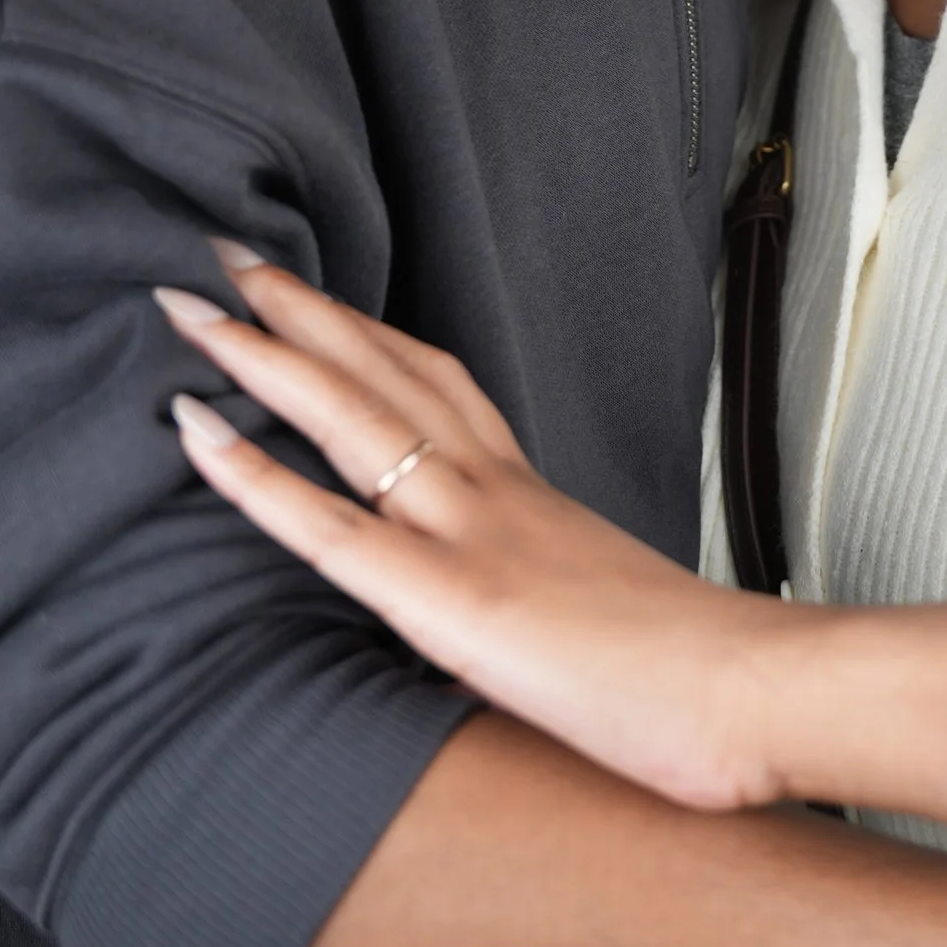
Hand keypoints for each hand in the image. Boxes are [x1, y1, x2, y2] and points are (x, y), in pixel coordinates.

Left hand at [159, 254, 787, 807]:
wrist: (760, 698)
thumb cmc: (700, 681)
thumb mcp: (607, 618)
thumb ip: (552, 600)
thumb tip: (526, 629)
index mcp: (530, 497)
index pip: (436, 386)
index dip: (364, 334)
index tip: (308, 295)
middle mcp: (495, 493)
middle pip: (383, 370)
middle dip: (297, 307)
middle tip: (224, 249)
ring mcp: (471, 537)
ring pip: (348, 415)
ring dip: (259, 353)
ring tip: (186, 305)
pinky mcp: (452, 602)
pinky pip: (331, 529)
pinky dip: (254, 475)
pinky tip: (195, 433)